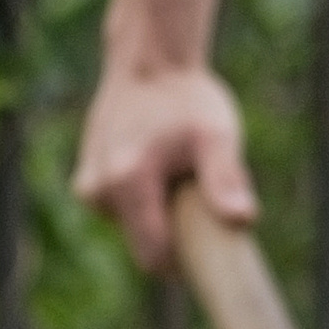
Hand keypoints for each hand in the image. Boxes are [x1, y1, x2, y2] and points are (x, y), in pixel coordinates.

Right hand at [71, 59, 255, 273]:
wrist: (150, 64)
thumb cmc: (188, 101)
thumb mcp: (217, 136)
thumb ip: (226, 179)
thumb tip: (241, 220)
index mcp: (126, 183)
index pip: (155, 257)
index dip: (187, 264)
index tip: (213, 251)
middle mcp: (97, 190)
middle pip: (146, 246)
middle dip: (177, 234)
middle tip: (198, 194)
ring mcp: (88, 187)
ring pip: (137, 229)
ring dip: (163, 214)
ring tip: (178, 173)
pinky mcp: (87, 183)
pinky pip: (126, 212)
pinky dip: (148, 201)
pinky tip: (160, 169)